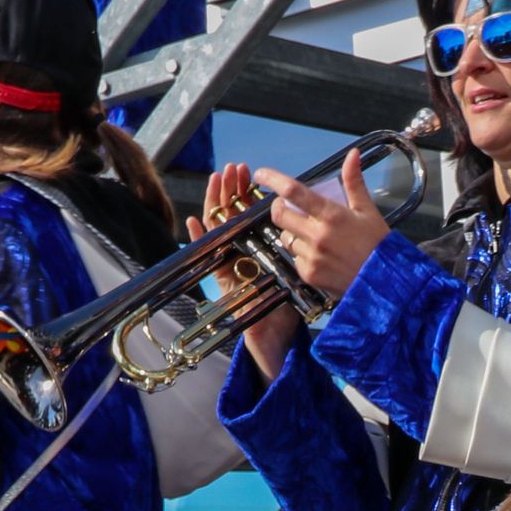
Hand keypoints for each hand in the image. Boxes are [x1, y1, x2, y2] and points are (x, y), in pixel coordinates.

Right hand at [196, 164, 292, 380]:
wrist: (281, 342)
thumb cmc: (290, 309)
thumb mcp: (300, 272)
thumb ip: (303, 248)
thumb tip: (316, 223)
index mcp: (261, 249)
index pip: (251, 213)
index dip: (249, 192)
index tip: (252, 172)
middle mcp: (243, 255)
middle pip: (233, 215)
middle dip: (232, 191)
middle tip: (233, 168)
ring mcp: (231, 267)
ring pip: (219, 229)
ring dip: (215, 204)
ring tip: (216, 181)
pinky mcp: (222, 283)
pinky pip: (208, 258)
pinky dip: (198, 240)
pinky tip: (195, 222)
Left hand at [254, 150, 389, 302]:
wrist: (385, 282)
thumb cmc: (378, 244)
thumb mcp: (367, 210)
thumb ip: (354, 182)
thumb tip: (352, 155)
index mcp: (331, 215)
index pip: (294, 192)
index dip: (273, 180)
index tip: (262, 174)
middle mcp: (317, 235)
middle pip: (280, 215)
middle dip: (279, 207)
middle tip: (286, 206)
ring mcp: (311, 257)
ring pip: (286, 238)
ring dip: (292, 232)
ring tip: (311, 234)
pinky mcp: (308, 274)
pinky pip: (295, 258)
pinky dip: (302, 254)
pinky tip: (319, 255)